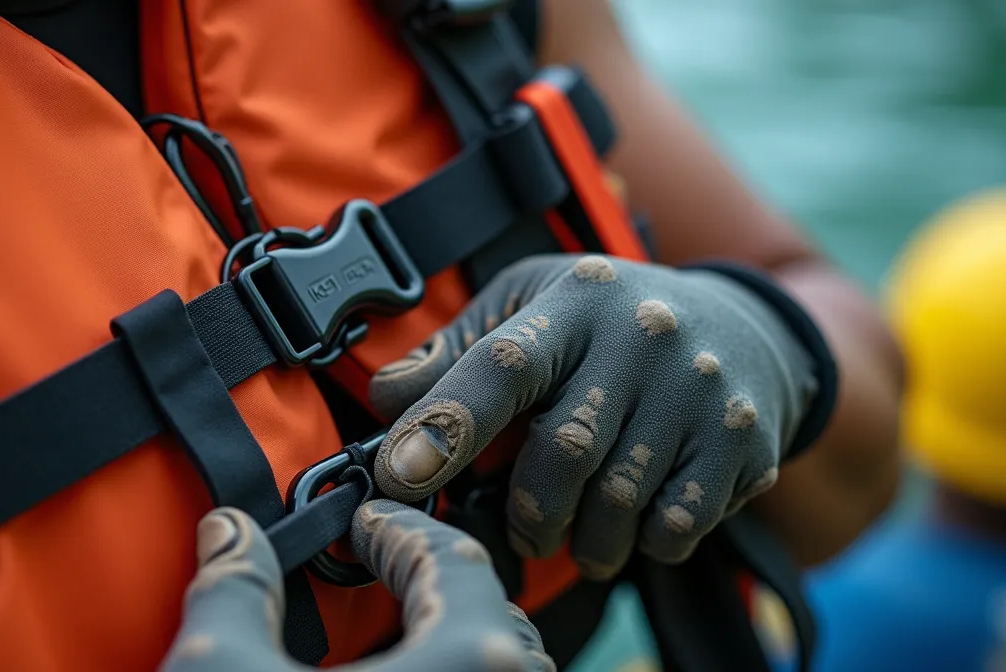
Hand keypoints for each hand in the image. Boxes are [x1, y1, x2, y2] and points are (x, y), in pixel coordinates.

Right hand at [161, 501, 554, 671]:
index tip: (360, 521)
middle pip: (489, 610)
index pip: (452, 559)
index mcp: (466, 662)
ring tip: (390, 623)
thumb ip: (233, 588)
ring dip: (448, 632)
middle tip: (376, 561)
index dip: (397, 528)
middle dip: (428, 576)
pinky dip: (454, 671)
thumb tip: (227, 531)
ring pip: (498, 663)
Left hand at [368, 254, 820, 578]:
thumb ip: (454, 354)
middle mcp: (643, 335)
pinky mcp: (744, 440)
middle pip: (565, 451)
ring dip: (585, 539)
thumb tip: (387, 401)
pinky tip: (637, 522)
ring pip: (620, 502)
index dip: (445, 425)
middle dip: (530, 510)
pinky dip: (643, 543)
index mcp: (574, 299)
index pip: (502, 363)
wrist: (746, 327)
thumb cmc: (609, 323)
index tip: (400, 478)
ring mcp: (701, 388)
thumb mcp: (529, 306)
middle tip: (523, 529)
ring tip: (578, 531)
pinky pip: (677, 525)